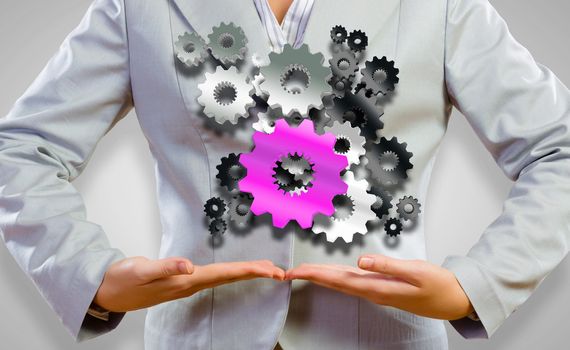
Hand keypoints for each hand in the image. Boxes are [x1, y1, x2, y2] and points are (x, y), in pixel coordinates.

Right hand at [94, 256, 285, 311]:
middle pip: (229, 278)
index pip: (223, 275)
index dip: (248, 271)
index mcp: (184, 282)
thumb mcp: (140, 271)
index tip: (270, 270)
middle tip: (280, 271)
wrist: (106, 292)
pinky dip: (230, 272)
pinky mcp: (181, 280)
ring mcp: (186, 284)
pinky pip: (213, 277)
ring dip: (245, 273)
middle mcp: (189, 284)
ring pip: (223, 278)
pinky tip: (235, 272)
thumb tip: (189, 266)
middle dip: (255, 273)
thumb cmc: (122, 280)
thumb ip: (165, 268)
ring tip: (266, 270)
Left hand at [285, 254, 473, 320]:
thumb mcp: (416, 272)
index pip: (339, 281)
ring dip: (322, 277)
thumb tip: (360, 261)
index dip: (315, 276)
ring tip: (303, 272)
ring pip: (343, 283)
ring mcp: (377, 291)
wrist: (455, 300)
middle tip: (288, 272)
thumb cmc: (438, 286)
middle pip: (335, 283)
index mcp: (378, 288)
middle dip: (311, 276)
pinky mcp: (383, 287)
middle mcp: (373, 291)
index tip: (295, 272)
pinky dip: (337, 277)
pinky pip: (353, 282)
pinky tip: (331, 275)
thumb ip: (387, 266)